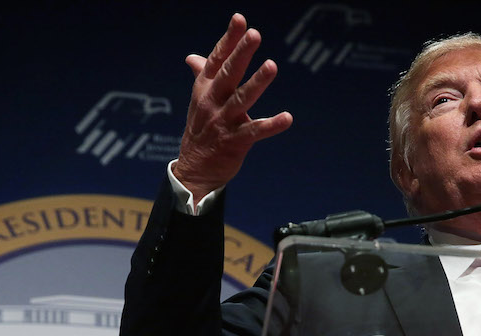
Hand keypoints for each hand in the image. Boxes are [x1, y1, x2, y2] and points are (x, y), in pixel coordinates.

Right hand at [173, 13, 292, 200]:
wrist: (194, 170)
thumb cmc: (201, 132)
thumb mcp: (198, 101)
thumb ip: (202, 77)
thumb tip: (193, 57)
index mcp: (205, 89)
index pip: (217, 59)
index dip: (229, 39)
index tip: (240, 19)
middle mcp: (213, 102)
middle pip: (229, 74)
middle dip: (242, 53)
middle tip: (255, 34)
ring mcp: (223, 122)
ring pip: (242, 99)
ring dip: (257, 82)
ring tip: (271, 65)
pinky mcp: (235, 142)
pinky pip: (255, 132)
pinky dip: (272, 125)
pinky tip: (287, 118)